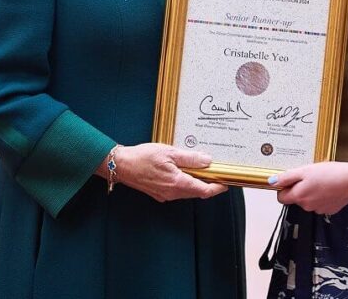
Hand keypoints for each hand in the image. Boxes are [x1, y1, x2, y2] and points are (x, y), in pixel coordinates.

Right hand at [99, 143, 227, 201]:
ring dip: (196, 184)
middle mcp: (172, 193)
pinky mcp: (159, 194)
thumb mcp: (169, 152)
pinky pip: (178, 191)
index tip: (226, 182)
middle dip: (209, 184)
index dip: (218, 188)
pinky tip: (184, 172)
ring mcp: (165, 195)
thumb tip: (207, 161)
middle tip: (216, 172)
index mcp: (177, 183)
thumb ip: (190, 158)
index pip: (204, 191)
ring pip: (187, 192)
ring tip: (201, 170)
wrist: (121, 165)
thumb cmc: (142, 157)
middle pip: (197, 192)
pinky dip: (185, 184)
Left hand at [271, 161, 347, 214]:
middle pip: (295, 198)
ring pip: (308, 201)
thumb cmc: (330, 173)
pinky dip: (322, 196)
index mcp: (299, 196)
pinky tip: (329, 187)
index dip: (284, 187)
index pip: (281, 198)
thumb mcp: (305, 170)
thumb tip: (271, 182)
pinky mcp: (329, 209)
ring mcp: (319, 209)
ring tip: (322, 180)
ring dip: (311, 192)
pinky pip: (320, 203)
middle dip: (299, 189)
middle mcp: (307, 206)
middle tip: (310, 176)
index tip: (292, 179)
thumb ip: (286, 177)